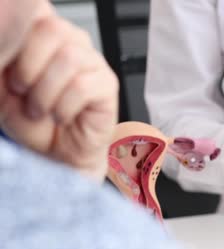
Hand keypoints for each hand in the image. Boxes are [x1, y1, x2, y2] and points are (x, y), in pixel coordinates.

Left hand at [0, 12, 118, 180]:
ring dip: (45, 92)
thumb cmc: (32, 120)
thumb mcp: (3, 85)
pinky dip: (64, 107)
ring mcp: (93, 62)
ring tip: (41, 110)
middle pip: (52, 28)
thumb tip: (6, 36)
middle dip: (28, 66)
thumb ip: (6, 57)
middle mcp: (72, 42)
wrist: (54, 154)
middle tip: (22, 91)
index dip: (19, 37)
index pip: (37, 12)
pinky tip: (61, 117)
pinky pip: (83, 86)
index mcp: (45, 35)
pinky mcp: (108, 85)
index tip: (9, 70)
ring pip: (69, 58)